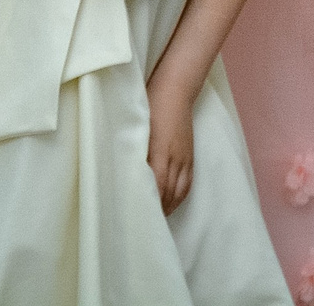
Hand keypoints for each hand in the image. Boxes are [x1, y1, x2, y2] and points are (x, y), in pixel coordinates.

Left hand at [147, 72, 196, 212]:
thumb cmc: (151, 106)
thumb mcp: (138, 130)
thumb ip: (133, 153)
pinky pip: (188, 183)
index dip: (149, 203)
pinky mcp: (190, 156)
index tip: (136, 216)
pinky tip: (171, 203)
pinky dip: (180, 197)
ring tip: (156, 218)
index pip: (157, 186)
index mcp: (160, 151)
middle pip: (169, 193)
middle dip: (157, 210)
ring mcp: (185, 158)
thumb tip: (124, 176)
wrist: (176, 91)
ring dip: (169, 207)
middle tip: (142, 223)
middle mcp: (175, 158)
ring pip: (180, 191)